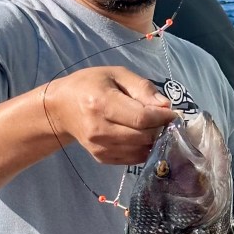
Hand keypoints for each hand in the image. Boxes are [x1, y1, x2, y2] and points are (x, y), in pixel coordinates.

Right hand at [45, 66, 176, 164]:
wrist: (61, 108)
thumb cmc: (90, 85)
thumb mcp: (115, 74)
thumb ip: (141, 88)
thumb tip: (165, 106)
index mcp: (102, 103)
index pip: (141, 118)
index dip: (162, 118)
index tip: (172, 113)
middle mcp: (99, 129)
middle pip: (143, 136)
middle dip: (159, 129)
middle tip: (163, 120)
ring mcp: (99, 147)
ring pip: (140, 151)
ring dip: (153, 141)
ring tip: (152, 127)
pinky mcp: (101, 158)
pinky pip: (132, 159)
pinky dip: (142, 149)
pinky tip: (141, 136)